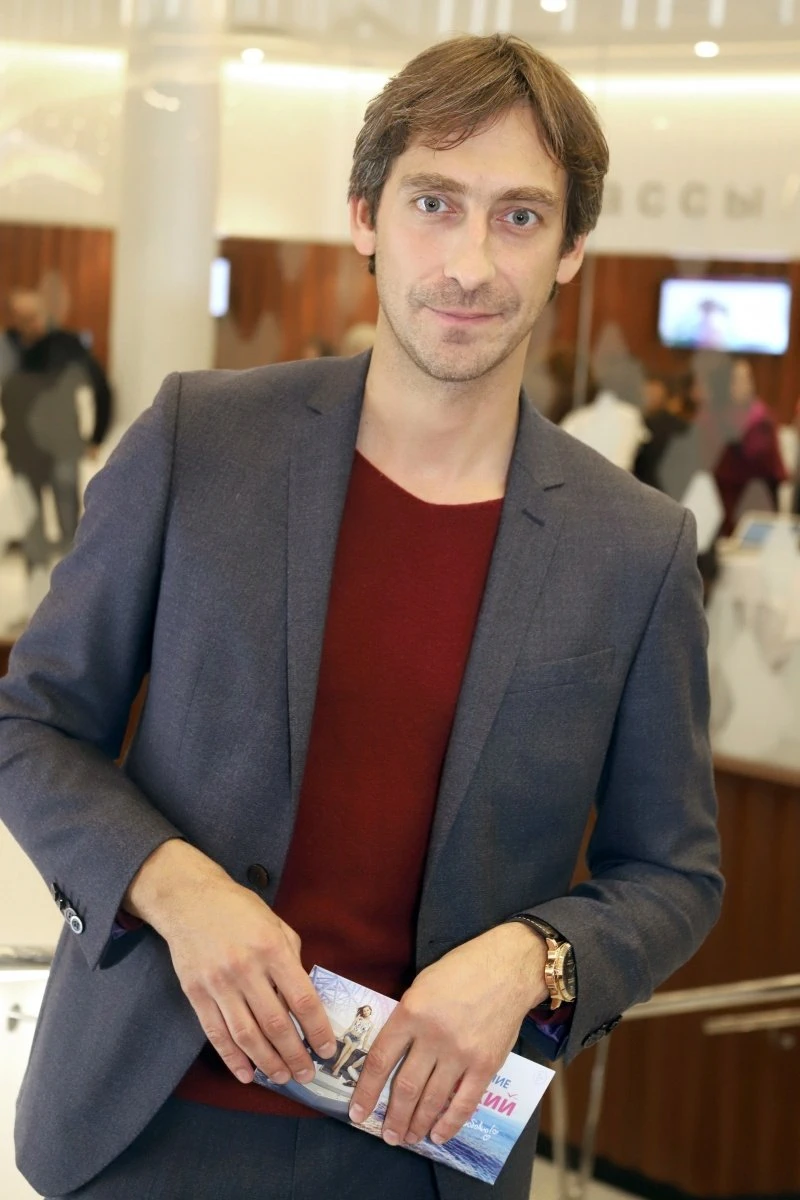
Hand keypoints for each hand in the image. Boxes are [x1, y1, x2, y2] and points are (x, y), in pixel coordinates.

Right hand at [124, 840, 335, 1084]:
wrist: (189, 900)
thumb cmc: (239, 910)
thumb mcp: (276, 925)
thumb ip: (291, 960)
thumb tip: (302, 997)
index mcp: (271, 949)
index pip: (302, 999)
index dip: (317, 1029)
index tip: (328, 1049)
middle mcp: (245, 969)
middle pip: (275, 1024)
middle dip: (295, 1055)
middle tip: (307, 1075)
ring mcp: (218, 984)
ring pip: (246, 1035)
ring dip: (267, 1063)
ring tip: (283, 1078)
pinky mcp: (195, 994)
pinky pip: (216, 1034)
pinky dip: (232, 1059)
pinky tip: (247, 1074)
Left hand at [349, 922, 546, 1146]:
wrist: (508, 967)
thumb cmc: (462, 970)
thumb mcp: (422, 984)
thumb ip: (407, 1017)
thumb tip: (392, 1052)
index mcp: (411, 1012)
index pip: (382, 1059)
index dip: (367, 1090)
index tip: (358, 1112)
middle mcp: (433, 1036)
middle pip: (406, 1086)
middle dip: (393, 1117)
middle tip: (388, 1136)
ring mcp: (461, 1053)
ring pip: (432, 1099)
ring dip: (417, 1124)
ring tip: (408, 1138)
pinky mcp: (485, 1064)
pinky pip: (465, 1102)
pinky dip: (450, 1123)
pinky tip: (439, 1136)